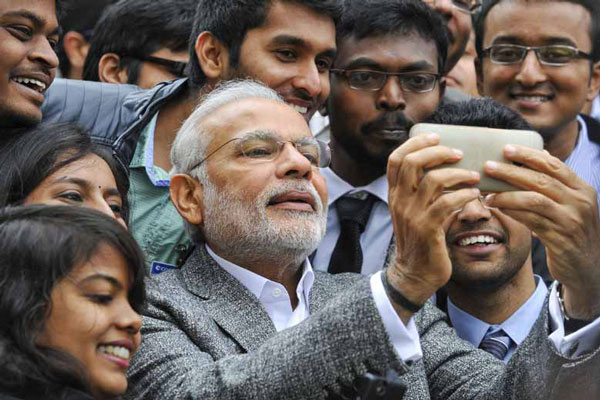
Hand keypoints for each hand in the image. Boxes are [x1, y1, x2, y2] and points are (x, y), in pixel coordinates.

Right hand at [386, 134, 479, 316]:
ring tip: (474, 177)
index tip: (436, 137)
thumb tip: (448, 167)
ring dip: (458, 174)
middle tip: (459, 153)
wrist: (415, 274)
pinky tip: (474, 196)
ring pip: (433, 180)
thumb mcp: (415, 211)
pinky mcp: (427, 229)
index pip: (395, 159)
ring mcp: (412, 215)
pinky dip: (464, 195)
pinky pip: (447, 204)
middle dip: (438, 152)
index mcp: (395, 194)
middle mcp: (400, 201)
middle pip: (412, 163)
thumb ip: (424, 191)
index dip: (415, 143)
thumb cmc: (421, 240)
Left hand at [483, 145, 599, 318]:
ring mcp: (572, 220)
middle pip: (541, 180)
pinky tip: (497, 208)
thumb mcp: (570, 204)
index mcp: (582, 189)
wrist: (588, 267)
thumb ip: (557, 182)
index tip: (505, 148)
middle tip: (488, 166)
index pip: (554, 165)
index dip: (529, 155)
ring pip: (534, 200)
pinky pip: (531, 221)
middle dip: (512, 172)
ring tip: (487, 193)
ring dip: (507, 195)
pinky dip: (512, 212)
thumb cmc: (572, 230)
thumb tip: (542, 154)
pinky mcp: (561, 239)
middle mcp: (580, 202)